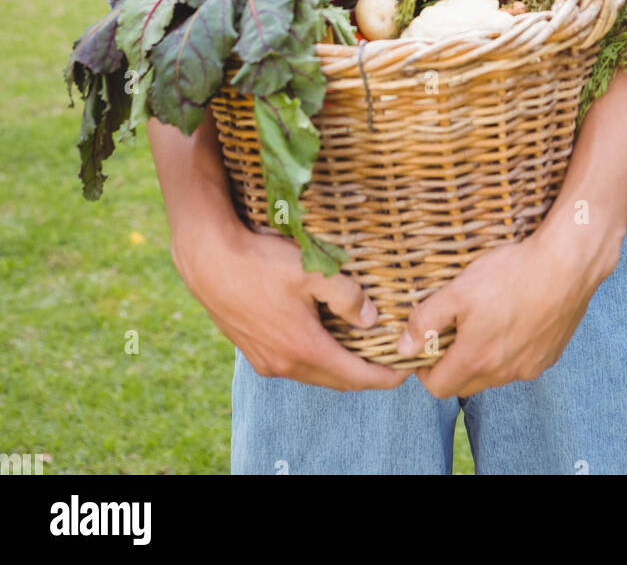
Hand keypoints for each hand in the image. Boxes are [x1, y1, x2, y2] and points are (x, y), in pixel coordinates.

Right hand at [173, 218, 410, 391]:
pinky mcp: (251, 350)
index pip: (355, 376)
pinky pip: (293, 362)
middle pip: (335, 379)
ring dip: (338, 365)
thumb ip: (348, 297)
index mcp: (303, 349)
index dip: (385, 376)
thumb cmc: (261, 262)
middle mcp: (284, 364)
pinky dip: (314, 356)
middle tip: (389, 361)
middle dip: (365, 374)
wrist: (208, 259)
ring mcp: (265, 361)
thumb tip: (371, 319)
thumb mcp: (313, 271)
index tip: (407, 372)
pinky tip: (320, 335)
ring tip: (359, 347)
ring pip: (313, 372)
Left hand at [396, 225, 620, 398]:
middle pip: (466, 383)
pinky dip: (510, 350)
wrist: (567, 264)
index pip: (438, 387)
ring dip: (482, 357)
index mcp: (476, 359)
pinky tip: (513, 317)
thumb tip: (403, 348)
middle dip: (452, 364)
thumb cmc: (511, 274)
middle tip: (452, 329)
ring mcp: (530, 366)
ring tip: (484, 320)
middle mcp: (504, 372)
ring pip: (494, 374)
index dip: (425, 369)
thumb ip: (426, 321)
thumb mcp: (458, 290)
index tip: (426, 344)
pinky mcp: (550, 355)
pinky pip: (520, 363)